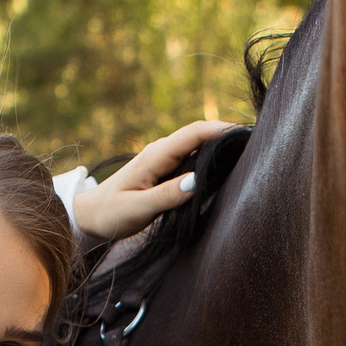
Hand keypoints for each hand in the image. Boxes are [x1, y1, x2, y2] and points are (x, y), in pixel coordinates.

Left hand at [71, 120, 240, 240]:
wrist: (90, 215)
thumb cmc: (111, 213)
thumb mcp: (138, 209)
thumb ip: (166, 196)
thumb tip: (196, 181)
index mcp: (156, 156)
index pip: (194, 133)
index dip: (221, 129)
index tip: (246, 134)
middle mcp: (162, 152)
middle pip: (201, 134)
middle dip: (227, 134)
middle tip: (256, 144)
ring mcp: (164, 159)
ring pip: (198, 145)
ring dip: (221, 146)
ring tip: (248, 153)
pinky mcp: (166, 170)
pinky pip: (193, 158)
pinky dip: (211, 158)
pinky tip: (226, 168)